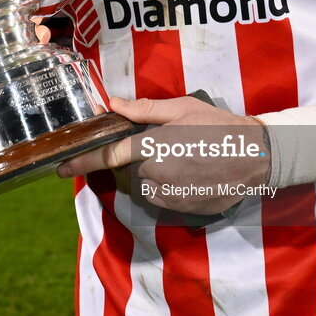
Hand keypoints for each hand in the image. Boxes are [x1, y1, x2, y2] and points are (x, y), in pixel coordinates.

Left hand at [57, 95, 270, 214]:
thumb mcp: (183, 108)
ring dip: (155, 173)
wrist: (256, 158)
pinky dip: (169, 186)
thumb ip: (144, 111)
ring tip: (186, 157)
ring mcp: (168, 196)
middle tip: (172, 144)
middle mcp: (156, 174)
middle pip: (131, 168)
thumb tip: (111, 105)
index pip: (108, 155)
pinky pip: (162, 197)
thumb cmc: (219, 126)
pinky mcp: (180, 209)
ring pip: (146, 184)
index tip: (59, 166)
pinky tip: (191, 172)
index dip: (81, 160)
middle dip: (140, 158)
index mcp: (153, 146)